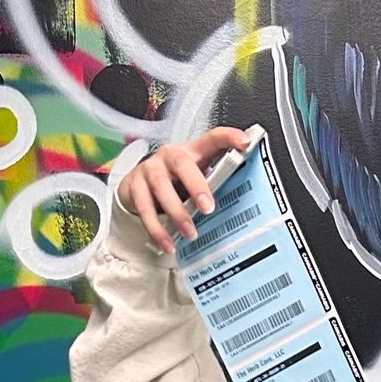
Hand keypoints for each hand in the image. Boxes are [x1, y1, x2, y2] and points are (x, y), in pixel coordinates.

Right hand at [117, 127, 250, 255]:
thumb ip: (212, 184)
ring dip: (177, 212)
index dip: (228, 138)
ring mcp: (150, 169)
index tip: (245, 142)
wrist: (136, 186)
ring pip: (161, 187)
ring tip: (190, 233)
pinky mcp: (134, 186)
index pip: (211, 139)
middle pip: (182, 164)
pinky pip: (145, 208)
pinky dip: (157, 229)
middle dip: (196, 185)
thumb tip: (240, 204)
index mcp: (191, 152)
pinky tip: (167, 243)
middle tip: (208, 208)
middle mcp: (169, 156)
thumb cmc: (174, 182)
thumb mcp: (194, 179)